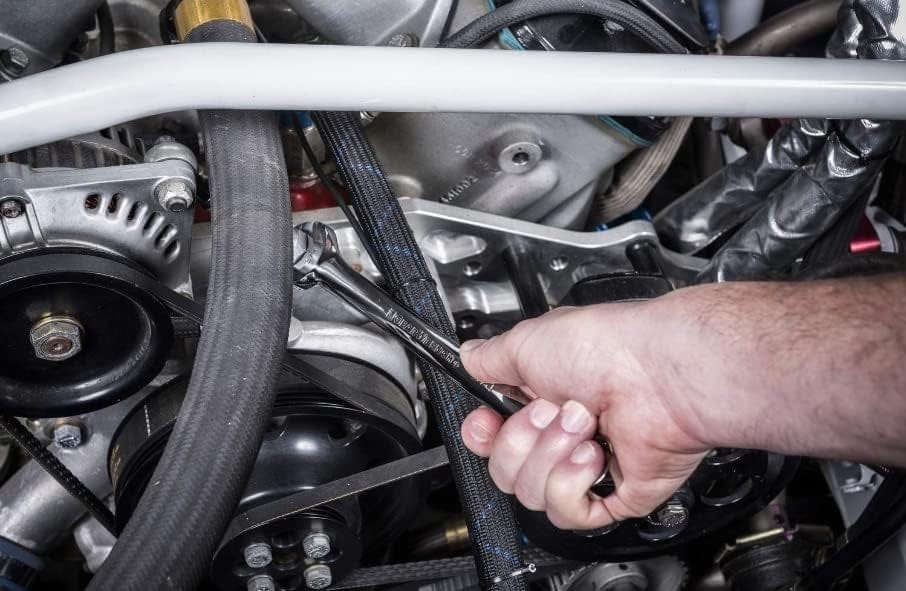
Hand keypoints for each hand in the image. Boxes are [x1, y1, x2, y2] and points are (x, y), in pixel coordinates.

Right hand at [459, 303, 711, 530]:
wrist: (660, 375)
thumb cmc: (606, 348)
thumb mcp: (527, 341)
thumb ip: (490, 357)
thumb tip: (469, 358)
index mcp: (540, 395)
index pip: (492, 437)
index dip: (483, 436)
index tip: (486, 423)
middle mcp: (561, 431)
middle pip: (504, 470)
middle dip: (522, 440)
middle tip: (551, 410)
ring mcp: (586, 463)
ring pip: (531, 494)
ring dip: (551, 456)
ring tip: (583, 425)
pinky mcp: (613, 492)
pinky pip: (569, 512)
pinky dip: (572, 484)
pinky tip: (593, 455)